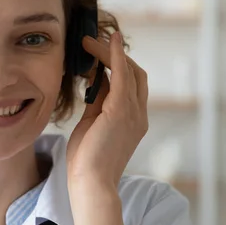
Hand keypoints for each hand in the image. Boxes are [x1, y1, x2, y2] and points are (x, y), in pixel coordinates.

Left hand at [66, 31, 148, 190]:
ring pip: (127, 70)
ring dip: (107, 52)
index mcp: (133, 120)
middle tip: (89, 42)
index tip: (97, 54)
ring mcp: (133, 112)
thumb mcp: (92, 125)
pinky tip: (105, 42)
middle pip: (132, 73)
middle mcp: (139, 114)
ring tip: (87, 40)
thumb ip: (96, 103)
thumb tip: (93, 80)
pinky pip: (120, 75)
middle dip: (112, 55)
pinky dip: (113, 56)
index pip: (130, 84)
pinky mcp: (121, 111)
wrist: (90, 184)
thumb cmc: (87, 161)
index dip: (116, 66)